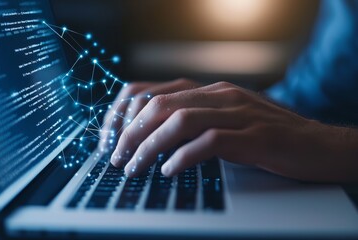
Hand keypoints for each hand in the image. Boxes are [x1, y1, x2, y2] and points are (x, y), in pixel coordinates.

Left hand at [110, 81, 357, 182]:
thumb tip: (155, 137)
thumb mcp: (227, 120)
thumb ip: (196, 121)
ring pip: (179, 121)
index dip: (129, 115)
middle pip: (160, 106)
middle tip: (118, 157)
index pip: (156, 93)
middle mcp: (221, 95)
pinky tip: (169, 170)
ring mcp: (237, 113)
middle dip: (132, 133)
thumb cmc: (267, 137)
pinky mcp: (252, 135)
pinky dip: (183, 156)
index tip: (116, 140)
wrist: (316, 145)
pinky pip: (209, 141)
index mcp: (211, 90)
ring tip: (135, 167)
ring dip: (150, 146)